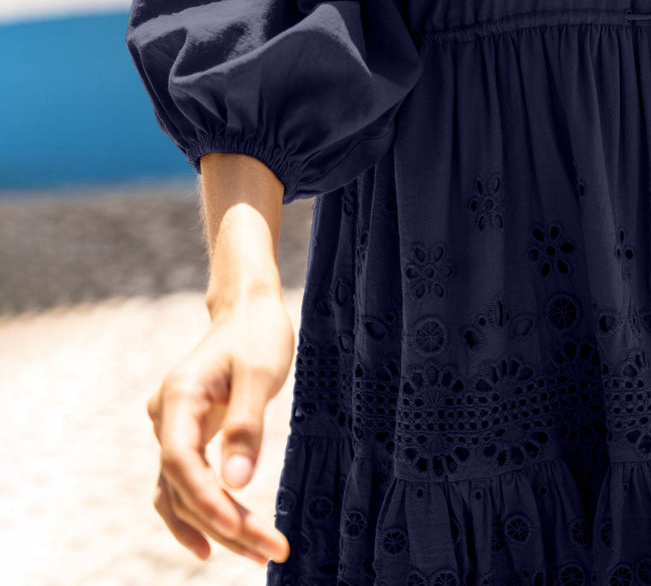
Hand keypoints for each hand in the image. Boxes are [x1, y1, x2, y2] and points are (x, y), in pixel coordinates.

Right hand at [147, 292, 294, 564]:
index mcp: (179, 397)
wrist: (248, 311)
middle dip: (224, 523)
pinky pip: (186, 482)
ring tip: (259, 552)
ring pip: (182, 491)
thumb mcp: (260, 373)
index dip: (207, 502)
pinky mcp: (187, 434)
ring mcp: (173, 426)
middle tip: (270, 550)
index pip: (181, 462)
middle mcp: (166, 416)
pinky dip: (204, 511)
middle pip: (183, 486)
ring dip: (217, 525)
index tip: (243, 529)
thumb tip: (237, 484)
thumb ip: (247, 426)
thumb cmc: (257, 334)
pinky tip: (223, 537)